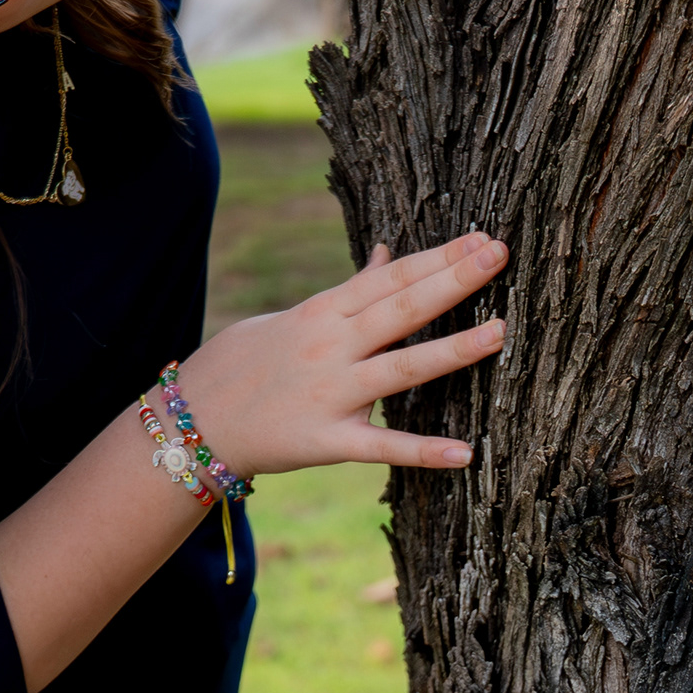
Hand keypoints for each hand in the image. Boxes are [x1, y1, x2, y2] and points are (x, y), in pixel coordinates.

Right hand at [171, 235, 506, 478]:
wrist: (191, 420)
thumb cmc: (244, 363)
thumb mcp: (293, 316)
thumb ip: (347, 291)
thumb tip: (387, 254)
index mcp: (323, 312)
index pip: (391, 276)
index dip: (438, 257)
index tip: (482, 239)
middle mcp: (330, 347)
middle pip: (401, 307)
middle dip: (454, 280)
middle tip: (501, 255)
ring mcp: (330, 394)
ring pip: (400, 368)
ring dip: (452, 350)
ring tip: (499, 332)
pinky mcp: (326, 442)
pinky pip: (382, 447)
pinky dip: (424, 451)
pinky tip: (466, 452)